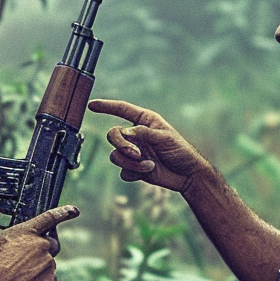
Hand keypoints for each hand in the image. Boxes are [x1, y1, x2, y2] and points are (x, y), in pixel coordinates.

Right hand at [0, 204, 78, 280]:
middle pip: (52, 245)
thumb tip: (17, 246)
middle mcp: (41, 244)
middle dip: (45, 251)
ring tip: (18, 278)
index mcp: (26, 231)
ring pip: (48, 265)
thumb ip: (15, 241)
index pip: (49, 217)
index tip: (74, 210)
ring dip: (38, 270)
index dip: (64, 213)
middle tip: (30, 262)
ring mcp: (48, 262)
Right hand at [87, 98, 208, 192]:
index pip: (122, 110)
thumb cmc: (181, 151)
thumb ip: (144, 133)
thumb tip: (125, 132)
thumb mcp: (165, 138)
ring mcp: (134, 152)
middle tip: (136, 154)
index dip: (106, 106)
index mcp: (144, 121)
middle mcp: (136, 135)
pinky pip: (123, 171)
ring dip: (130, 162)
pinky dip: (134, 173)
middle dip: (122, 146)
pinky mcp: (134, 169)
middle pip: (113, 135)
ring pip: (115, 155)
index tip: (91, 105)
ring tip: (148, 165)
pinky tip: (149, 172)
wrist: (188, 175)